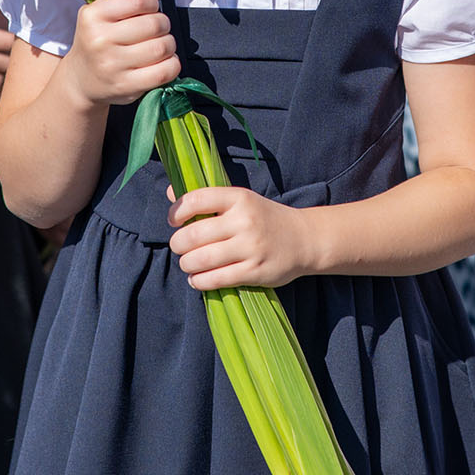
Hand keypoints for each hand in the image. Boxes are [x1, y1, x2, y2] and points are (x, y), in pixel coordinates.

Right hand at [59, 0, 179, 107]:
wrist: (81, 80)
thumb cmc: (96, 41)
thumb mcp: (100, 13)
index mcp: (92, 17)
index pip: (137, 0)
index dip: (151, 3)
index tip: (150, 8)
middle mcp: (100, 41)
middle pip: (154, 24)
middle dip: (163, 24)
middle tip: (157, 29)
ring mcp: (113, 66)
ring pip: (163, 47)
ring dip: (168, 44)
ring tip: (159, 45)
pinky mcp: (127, 86)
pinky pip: (165, 71)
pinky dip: (172, 64)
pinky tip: (162, 61)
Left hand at [168, 185, 318, 289]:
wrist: (304, 239)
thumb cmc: (264, 218)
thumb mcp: (241, 200)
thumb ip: (207, 198)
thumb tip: (170, 193)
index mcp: (239, 198)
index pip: (196, 200)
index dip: (177, 211)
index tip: (173, 221)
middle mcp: (244, 221)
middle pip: (193, 235)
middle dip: (178, 244)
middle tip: (180, 247)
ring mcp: (250, 247)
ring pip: (202, 259)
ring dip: (187, 265)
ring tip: (188, 264)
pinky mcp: (255, 271)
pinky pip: (216, 279)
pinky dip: (199, 281)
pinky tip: (198, 279)